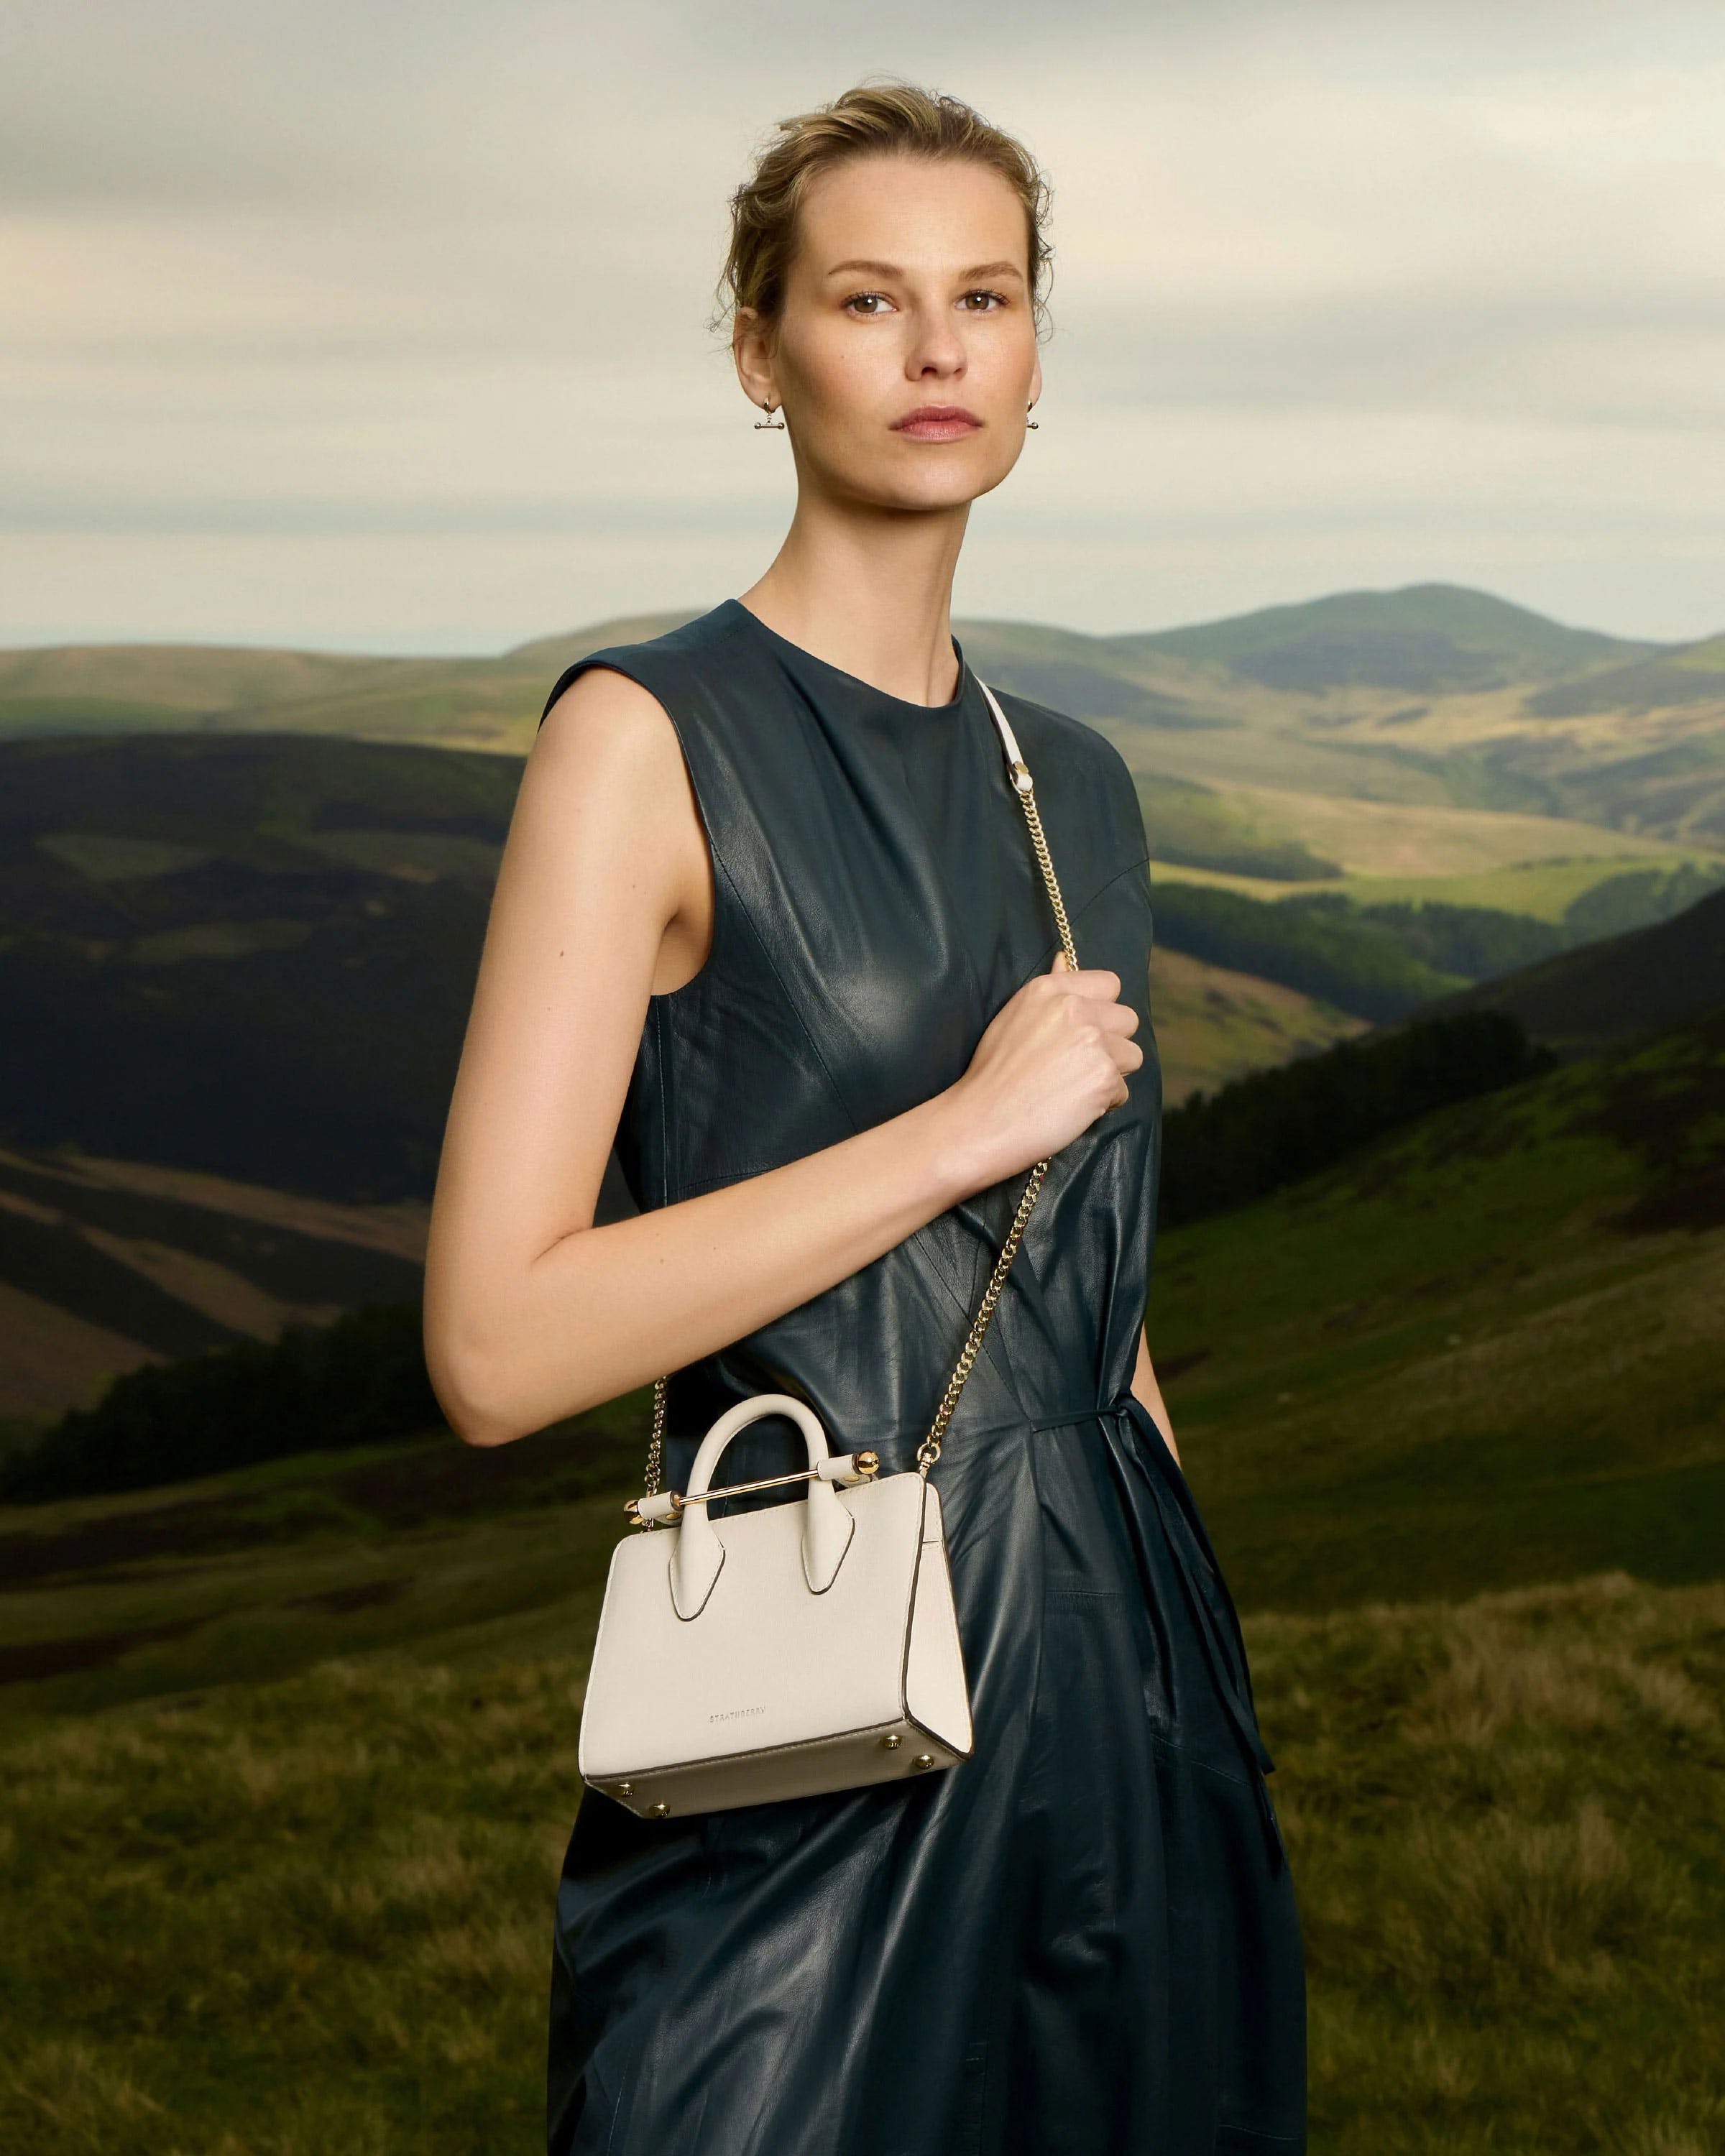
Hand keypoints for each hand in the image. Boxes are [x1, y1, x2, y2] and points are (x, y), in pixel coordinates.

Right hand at [939, 953, 1142, 1191]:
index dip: (1102, 1010)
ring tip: (1073, 1087)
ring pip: (1132, 1055)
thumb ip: (1050, 989)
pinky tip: (1072, 1106)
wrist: (981, 1121)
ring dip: (1111, 1073)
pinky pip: (1123, 1090)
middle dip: (1111, 1043)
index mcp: (1050, 990)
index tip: (1081, 1032)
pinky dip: (1104, 1103)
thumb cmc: (993, 1073)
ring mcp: (1093, 1042)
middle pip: (1127, 1019)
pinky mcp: (1104, 1077)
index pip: (1110, 984)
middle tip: (1075, 1066)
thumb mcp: (1013, 1017)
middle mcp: (1075, 1008)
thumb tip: (1064, 958)